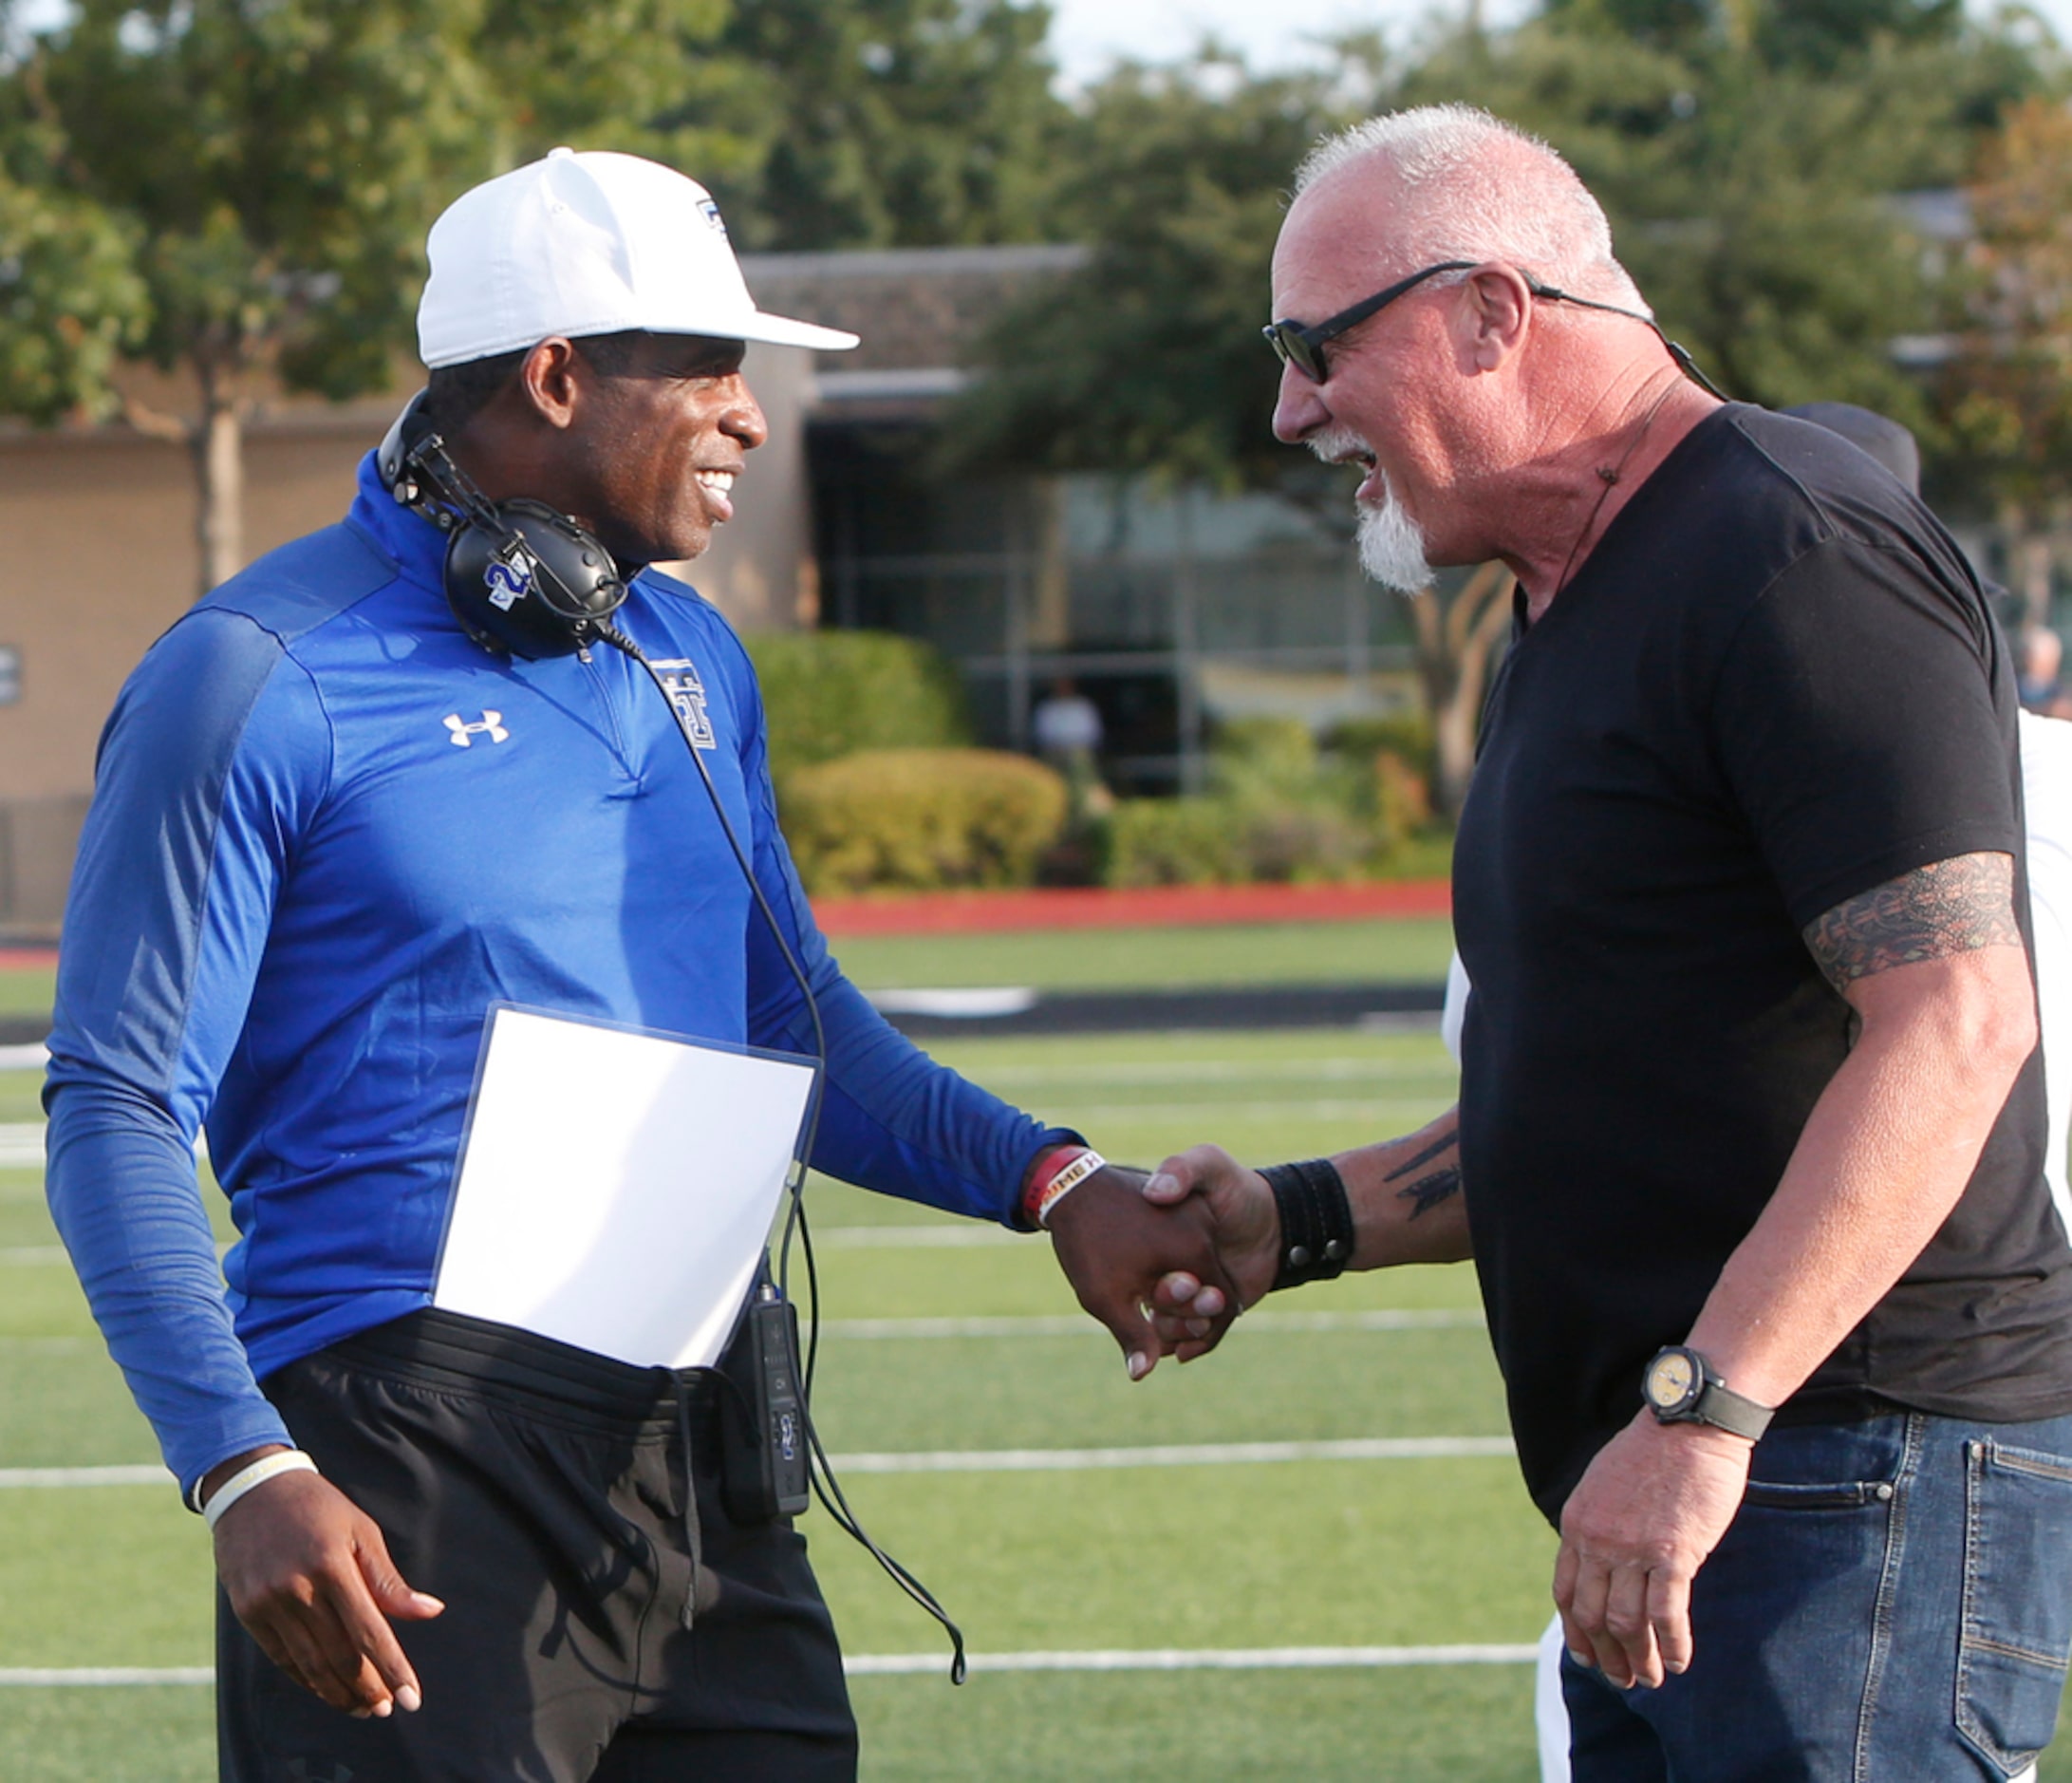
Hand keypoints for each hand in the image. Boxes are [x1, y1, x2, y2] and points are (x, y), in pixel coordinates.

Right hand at [209, 1450, 444, 1716]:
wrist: (253, 1489)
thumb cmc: (319, 1509)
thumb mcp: (361, 1531)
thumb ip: (389, 1581)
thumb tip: (430, 1611)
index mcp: (332, 1563)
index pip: (369, 1629)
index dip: (392, 1667)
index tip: (411, 1697)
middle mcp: (298, 1587)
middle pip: (338, 1654)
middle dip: (367, 1687)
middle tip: (386, 1708)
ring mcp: (268, 1601)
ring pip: (309, 1662)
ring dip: (337, 1692)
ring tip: (362, 1708)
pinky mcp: (248, 1611)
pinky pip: (281, 1656)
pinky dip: (306, 1677)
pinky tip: (326, 1688)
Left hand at [1045, 1165, 1241, 1379]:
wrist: (1071, 1188)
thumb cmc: (1088, 1243)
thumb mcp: (1106, 1296)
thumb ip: (1134, 1337)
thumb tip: (1141, 1376)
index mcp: (1195, 1250)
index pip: (1223, 1302)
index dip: (1205, 1328)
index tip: (1182, 1345)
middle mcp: (1203, 1226)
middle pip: (1216, 1281)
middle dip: (1194, 1308)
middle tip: (1164, 1322)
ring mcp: (1194, 1209)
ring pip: (1204, 1261)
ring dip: (1188, 1285)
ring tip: (1155, 1301)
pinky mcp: (1184, 1200)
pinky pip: (1193, 1241)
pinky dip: (1181, 1262)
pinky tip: (1154, 1278)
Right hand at [1141, 1144, 1280, 1357]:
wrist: (1275, 1217)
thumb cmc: (1237, 1190)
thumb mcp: (1209, 1164)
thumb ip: (1182, 1169)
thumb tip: (1155, 1192)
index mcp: (1157, 1243)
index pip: (1145, 1274)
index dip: (1162, 1287)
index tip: (1184, 1279)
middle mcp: (1166, 1270)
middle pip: (1160, 1305)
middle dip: (1175, 1311)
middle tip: (1200, 1296)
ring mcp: (1187, 1293)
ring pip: (1173, 1327)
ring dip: (1183, 1332)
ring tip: (1206, 1319)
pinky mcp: (1211, 1311)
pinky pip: (1196, 1337)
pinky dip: (1192, 1345)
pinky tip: (1188, 1351)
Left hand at [1552, 1412, 1750, 1688]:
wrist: (1687, 1423)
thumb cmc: (1652, 1453)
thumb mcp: (1604, 1485)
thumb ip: (1599, 1525)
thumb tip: (1602, 1563)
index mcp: (1577, 1523)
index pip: (1566, 1592)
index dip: (1576, 1631)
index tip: (1586, 1656)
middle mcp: (1597, 1540)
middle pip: (1593, 1615)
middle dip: (1607, 1655)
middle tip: (1624, 1680)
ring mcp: (1633, 1549)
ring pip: (1627, 1622)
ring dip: (1639, 1658)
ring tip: (1653, 1679)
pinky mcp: (1673, 1553)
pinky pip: (1666, 1613)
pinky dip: (1672, 1644)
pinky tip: (1680, 1661)